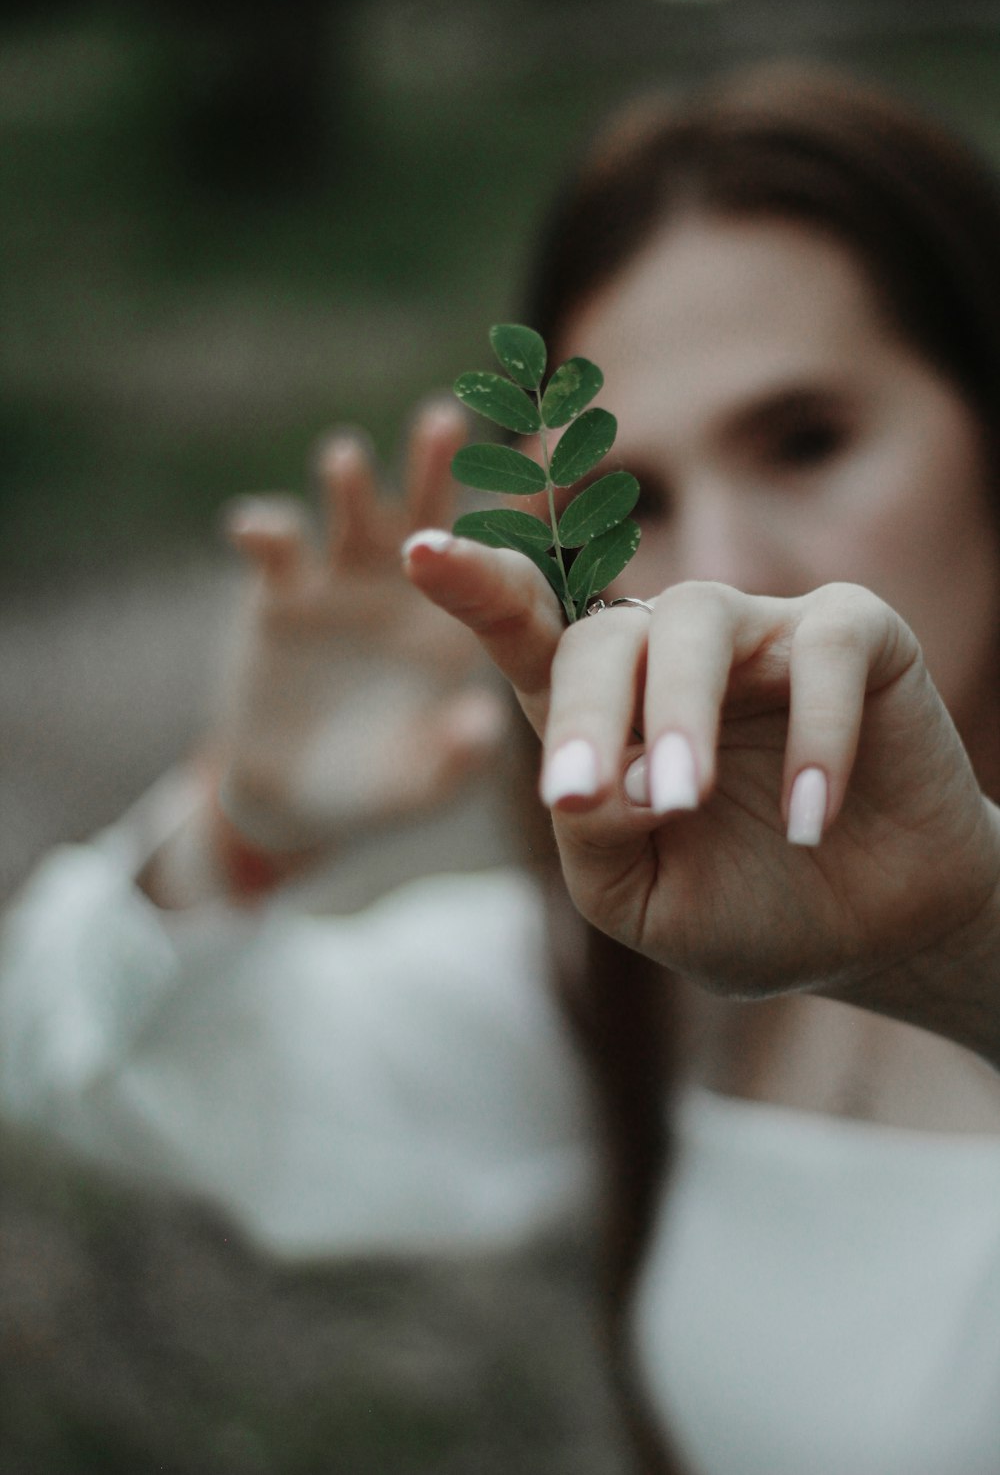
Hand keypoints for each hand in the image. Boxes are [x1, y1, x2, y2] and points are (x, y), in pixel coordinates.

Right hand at [209, 402, 506, 856]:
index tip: (543, 474)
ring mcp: (343, 583)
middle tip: (444, 422)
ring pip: (352, 513)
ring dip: (350, 482)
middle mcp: (409, 586)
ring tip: (346, 461)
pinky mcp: (280, 596)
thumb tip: (481, 726)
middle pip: (428, 507)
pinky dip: (265, 530)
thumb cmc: (379, 786)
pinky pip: (275, 550)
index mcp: (461, 623)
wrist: (297, 799)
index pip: (498, 562)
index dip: (521, 517)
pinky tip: (256, 532)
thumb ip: (453, 758)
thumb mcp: (420, 783)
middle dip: (434, 462)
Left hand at [404, 534, 999, 1058]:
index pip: (527, 636)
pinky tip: (811, 817)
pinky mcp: (854, 632)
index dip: (476, 587)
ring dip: (680, 714)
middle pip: (600, 639)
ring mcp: (760, 633)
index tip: (419, 552)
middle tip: (585, 800)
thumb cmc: (745, 908)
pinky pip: (822, 649)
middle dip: (586, 715)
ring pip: (695, 621)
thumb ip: (595, 840)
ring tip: (682, 802)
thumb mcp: (639, 901)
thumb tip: (604, 777)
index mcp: (604, 710)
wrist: (876, 934)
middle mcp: (671, 654)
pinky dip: (815, 732)